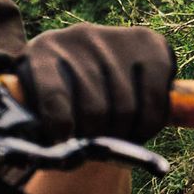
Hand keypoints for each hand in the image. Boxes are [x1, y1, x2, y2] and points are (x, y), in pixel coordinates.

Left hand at [18, 24, 177, 138]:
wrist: (90, 57)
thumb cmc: (58, 90)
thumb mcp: (37, 100)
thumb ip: (40, 122)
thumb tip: (60, 156)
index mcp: (42, 52)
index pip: (52, 95)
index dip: (59, 126)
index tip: (65, 144)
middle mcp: (79, 38)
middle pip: (95, 108)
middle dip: (96, 139)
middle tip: (95, 149)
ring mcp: (117, 38)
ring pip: (126, 108)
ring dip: (123, 137)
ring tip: (116, 143)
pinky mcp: (150, 44)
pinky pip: (156, 98)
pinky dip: (149, 125)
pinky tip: (139, 132)